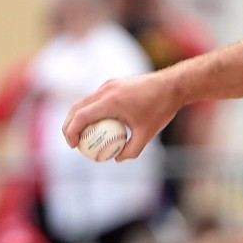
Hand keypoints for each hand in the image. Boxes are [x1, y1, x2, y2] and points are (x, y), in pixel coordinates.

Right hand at [60, 72, 179, 161]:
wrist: (174, 85)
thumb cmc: (161, 109)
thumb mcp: (147, 134)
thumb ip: (131, 150)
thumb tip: (116, 159)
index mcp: (110, 101)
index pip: (80, 116)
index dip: (71, 132)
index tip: (73, 146)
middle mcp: (106, 90)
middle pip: (76, 107)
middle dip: (68, 125)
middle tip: (72, 142)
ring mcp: (109, 84)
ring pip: (85, 101)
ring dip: (78, 117)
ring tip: (81, 134)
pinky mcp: (114, 83)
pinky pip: (96, 98)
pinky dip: (91, 110)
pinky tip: (98, 123)